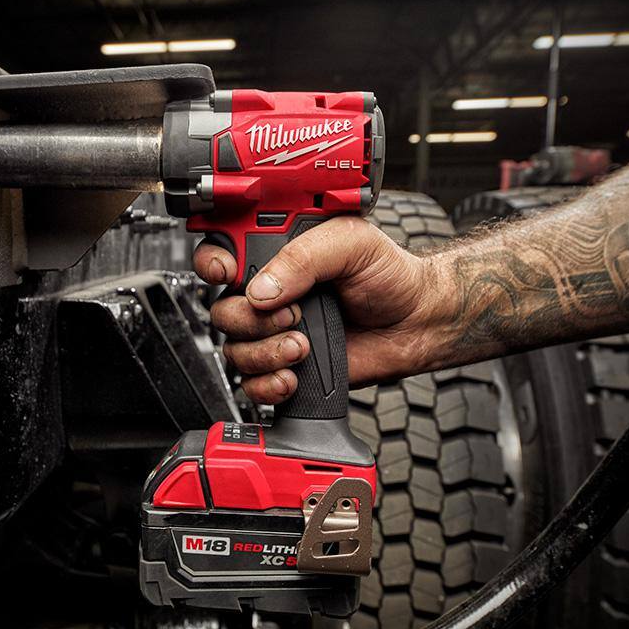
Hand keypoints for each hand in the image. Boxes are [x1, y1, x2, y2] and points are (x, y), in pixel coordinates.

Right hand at [194, 217, 441, 403]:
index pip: (220, 252)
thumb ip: (304, 257)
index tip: (227, 273)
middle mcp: (268, 292)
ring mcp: (273, 332)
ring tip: (302, 347)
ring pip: (233, 350)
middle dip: (250, 320)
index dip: (212, 263)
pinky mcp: (284, 366)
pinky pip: (250, 384)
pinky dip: (266, 384)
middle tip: (293, 316)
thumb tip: (261, 289)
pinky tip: (292, 377)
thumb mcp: (350, 243)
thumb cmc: (388, 275)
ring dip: (263, 353)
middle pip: (222, 309)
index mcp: (275, 253)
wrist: (416, 323)